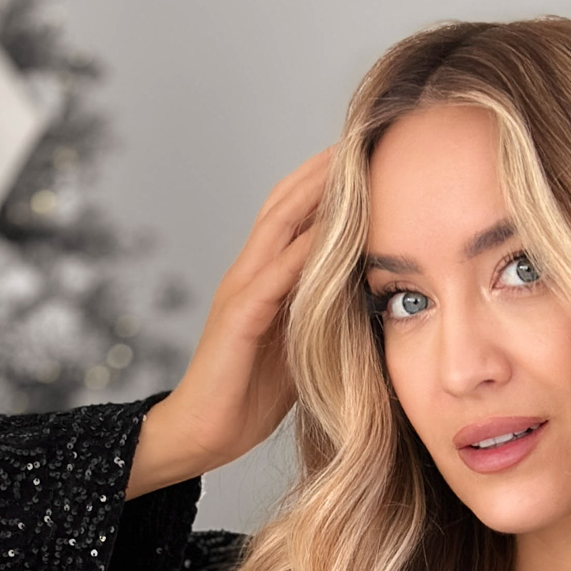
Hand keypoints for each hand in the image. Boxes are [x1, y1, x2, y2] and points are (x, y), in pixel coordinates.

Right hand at [127, 146, 333, 496]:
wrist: (203, 434)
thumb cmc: (249, 396)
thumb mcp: (301, 346)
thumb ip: (323, 314)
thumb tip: (367, 298)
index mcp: (264, 278)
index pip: (295, 215)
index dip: (326, 182)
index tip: (366, 156)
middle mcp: (249, 273)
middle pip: (285, 203)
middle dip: (322, 168)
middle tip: (361, 136)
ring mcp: (241, 291)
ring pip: (278, 226)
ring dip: (313, 192)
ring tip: (349, 161)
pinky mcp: (239, 318)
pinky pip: (275, 275)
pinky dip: (303, 249)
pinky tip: (332, 230)